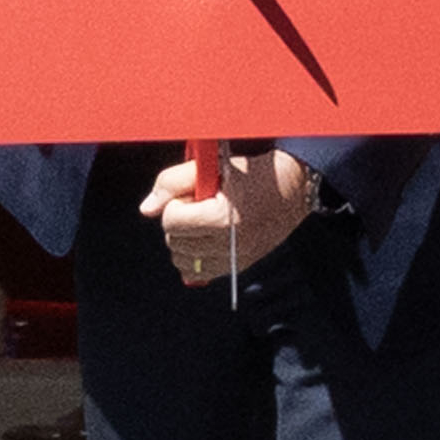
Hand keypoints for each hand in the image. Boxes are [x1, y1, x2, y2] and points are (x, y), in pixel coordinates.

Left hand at [140, 149, 317, 284]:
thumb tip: (147, 209)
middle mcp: (229, 245)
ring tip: (200, 222)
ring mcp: (235, 259)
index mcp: (222, 218)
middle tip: (196, 206)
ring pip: (183, 261)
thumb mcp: (212, 166)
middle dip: (178, 222)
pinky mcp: (239, 267)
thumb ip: (174, 182)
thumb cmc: (251, 173)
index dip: (174, 204)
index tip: (190, 194)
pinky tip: (203, 240)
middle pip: (175, 242)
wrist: (292, 189)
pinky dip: (194, 259)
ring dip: (183, 241)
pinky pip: (199, 273)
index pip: (171, 220)